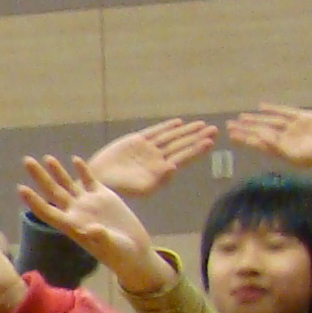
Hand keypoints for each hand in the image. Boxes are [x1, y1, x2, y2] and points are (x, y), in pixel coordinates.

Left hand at [19, 156, 160, 291]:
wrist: (133, 251)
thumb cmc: (119, 255)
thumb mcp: (111, 247)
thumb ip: (101, 237)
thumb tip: (92, 229)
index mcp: (72, 226)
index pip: (47, 211)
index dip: (33, 201)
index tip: (21, 188)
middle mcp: (76, 212)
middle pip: (52, 192)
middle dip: (39, 177)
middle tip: (26, 160)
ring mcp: (88, 203)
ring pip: (68, 184)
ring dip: (57, 171)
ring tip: (46, 157)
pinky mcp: (104, 196)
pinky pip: (90, 180)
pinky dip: (83, 170)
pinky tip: (74, 159)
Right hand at [81, 117, 215, 202]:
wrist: (97, 181)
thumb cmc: (118, 189)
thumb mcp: (140, 189)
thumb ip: (158, 180)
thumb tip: (173, 167)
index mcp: (161, 171)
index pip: (183, 157)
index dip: (196, 149)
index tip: (210, 141)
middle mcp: (157, 159)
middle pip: (181, 145)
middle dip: (197, 137)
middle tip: (214, 129)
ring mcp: (147, 149)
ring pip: (171, 137)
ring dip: (186, 131)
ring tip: (201, 124)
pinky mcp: (136, 142)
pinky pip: (155, 132)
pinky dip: (166, 127)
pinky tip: (178, 123)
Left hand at [226, 104, 311, 182]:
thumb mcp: (298, 155)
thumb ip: (278, 147)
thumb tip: (260, 138)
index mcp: (282, 151)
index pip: (258, 144)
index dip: (245, 139)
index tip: (231, 135)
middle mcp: (285, 139)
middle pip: (261, 132)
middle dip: (245, 128)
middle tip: (228, 125)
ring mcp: (294, 128)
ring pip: (270, 121)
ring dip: (256, 119)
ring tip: (241, 116)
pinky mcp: (304, 118)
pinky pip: (285, 112)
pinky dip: (273, 109)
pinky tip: (261, 107)